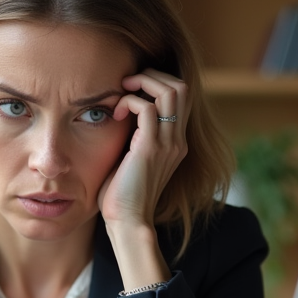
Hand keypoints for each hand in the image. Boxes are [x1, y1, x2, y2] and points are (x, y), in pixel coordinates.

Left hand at [98, 68, 190, 229]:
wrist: (128, 222)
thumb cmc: (122, 195)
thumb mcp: (131, 159)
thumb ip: (133, 137)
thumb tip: (119, 116)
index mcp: (175, 142)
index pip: (180, 97)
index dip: (158, 82)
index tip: (131, 89)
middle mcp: (177, 140)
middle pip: (181, 87)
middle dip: (152, 76)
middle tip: (126, 84)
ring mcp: (168, 143)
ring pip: (171, 91)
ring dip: (143, 83)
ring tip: (122, 92)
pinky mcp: (151, 149)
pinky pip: (149, 109)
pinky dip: (130, 102)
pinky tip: (116, 115)